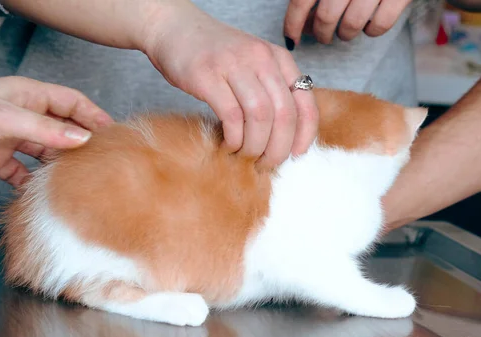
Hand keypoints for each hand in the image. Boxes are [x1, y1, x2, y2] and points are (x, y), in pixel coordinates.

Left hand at [0, 76, 112, 185]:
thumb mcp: (12, 118)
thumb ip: (48, 129)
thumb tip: (82, 138)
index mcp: (33, 97)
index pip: (72, 102)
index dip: (93, 115)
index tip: (110, 131)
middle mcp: (28, 117)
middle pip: (63, 129)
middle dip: (80, 142)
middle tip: (99, 157)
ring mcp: (16, 138)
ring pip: (47, 152)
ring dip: (60, 164)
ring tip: (78, 176)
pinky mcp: (2, 160)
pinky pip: (24, 173)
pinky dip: (33, 183)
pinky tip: (44, 191)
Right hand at [143, 2, 318, 168]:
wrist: (175, 28)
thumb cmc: (215, 55)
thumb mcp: (253, 64)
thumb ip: (271, 91)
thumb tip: (285, 138)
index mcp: (278, 58)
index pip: (305, 102)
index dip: (304, 135)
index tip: (295, 155)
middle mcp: (261, 59)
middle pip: (284, 114)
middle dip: (278, 148)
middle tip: (266, 164)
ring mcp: (234, 65)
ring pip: (260, 117)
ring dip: (255, 146)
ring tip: (245, 156)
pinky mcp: (207, 76)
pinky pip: (231, 116)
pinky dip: (234, 138)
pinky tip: (228, 145)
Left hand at [284, 0, 412, 44]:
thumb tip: (300, 19)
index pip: (301, 0)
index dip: (293, 24)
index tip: (291, 39)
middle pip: (325, 18)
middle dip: (321, 34)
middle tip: (323, 36)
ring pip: (351, 25)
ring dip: (345, 34)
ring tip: (345, 30)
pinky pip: (379, 26)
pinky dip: (371, 31)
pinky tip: (369, 25)